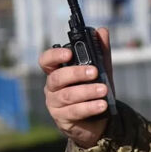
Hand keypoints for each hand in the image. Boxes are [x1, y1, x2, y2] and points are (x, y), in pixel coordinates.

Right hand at [38, 28, 113, 147]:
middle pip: (57, 78)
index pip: (46, 61)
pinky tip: (102, 105)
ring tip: (103, 90)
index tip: (69, 53)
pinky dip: (89, 107)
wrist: (97, 121)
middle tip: (95, 72)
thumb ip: (100, 52)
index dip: (54, 55)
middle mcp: (52, 87)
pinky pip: (74, 112)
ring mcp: (55, 104)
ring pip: (67, 96)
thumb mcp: (100, 71)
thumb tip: (102, 30)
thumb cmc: (93, 91)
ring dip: (86, 91)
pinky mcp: (62, 119)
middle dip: (76, 73)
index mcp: (57, 72)